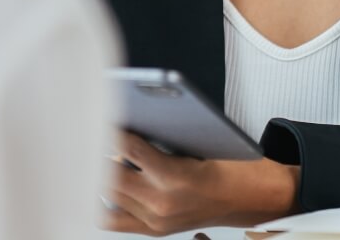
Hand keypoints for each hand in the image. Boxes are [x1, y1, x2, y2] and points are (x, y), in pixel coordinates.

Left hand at [100, 133, 298, 235]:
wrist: (253, 198)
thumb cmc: (232, 165)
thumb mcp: (197, 141)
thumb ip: (158, 135)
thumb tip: (122, 122)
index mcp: (174, 177)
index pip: (126, 146)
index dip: (108, 127)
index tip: (95, 111)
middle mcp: (161, 203)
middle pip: (108, 174)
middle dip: (95, 150)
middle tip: (86, 128)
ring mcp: (156, 220)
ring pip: (107, 196)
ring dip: (98, 173)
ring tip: (91, 151)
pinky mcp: (154, 230)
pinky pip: (112, 218)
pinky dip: (104, 199)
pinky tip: (103, 180)